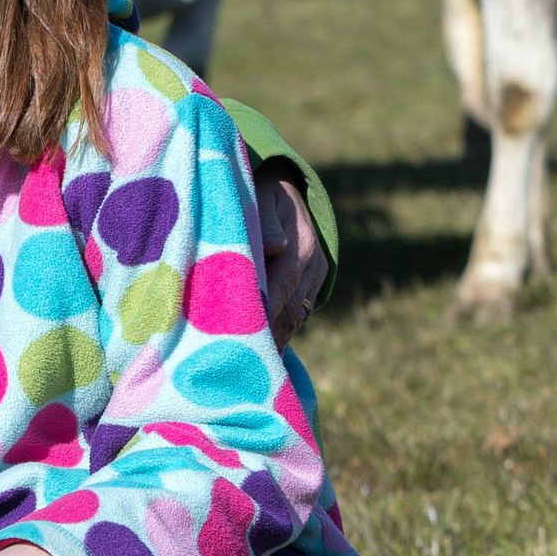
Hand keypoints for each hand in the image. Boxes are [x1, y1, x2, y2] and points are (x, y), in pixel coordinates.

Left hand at [256, 166, 328, 347]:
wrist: (286, 186)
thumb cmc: (263, 191)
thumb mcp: (263, 196)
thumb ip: (264, 222)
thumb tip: (275, 247)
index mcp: (301, 247)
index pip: (281, 287)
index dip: (263, 313)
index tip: (243, 337)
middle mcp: (312, 266)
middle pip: (290, 310)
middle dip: (268, 337)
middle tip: (242, 363)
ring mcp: (314, 277)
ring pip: (295, 317)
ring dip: (276, 341)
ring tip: (251, 368)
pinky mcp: (310, 285)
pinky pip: (297, 314)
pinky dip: (281, 333)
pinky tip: (263, 354)